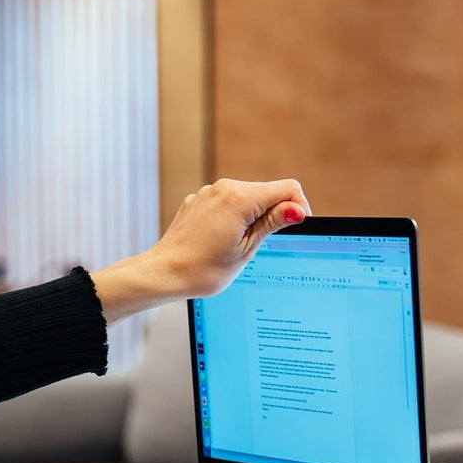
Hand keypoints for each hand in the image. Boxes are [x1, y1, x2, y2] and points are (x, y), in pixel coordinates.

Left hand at [91, 178, 310, 322]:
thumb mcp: (246, 249)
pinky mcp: (198, 201)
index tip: (296, 229)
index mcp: (240, 198)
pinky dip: (232, 219)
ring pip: (247, 198)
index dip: (298, 208)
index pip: (288, 189)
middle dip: (273, 215)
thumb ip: (273, 223)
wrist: (163, 274)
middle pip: (267, 192)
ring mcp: (209, 193)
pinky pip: (226, 204)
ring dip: (252, 218)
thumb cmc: (202, 270)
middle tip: (260, 246)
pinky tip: (220, 242)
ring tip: (236, 247)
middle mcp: (224, 188)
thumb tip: (297, 209)